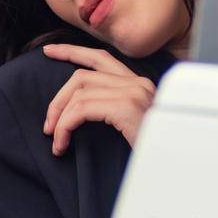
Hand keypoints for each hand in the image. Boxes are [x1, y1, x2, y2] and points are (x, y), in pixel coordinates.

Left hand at [41, 44, 157, 154]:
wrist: (169, 165)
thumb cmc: (149, 151)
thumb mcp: (129, 125)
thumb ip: (109, 109)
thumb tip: (75, 109)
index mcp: (138, 83)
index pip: (101, 57)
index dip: (72, 51)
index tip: (49, 51)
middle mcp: (138, 82)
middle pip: (82, 76)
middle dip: (57, 100)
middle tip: (48, 125)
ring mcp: (134, 92)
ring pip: (79, 94)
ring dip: (60, 119)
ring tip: (56, 140)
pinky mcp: (126, 107)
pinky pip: (82, 109)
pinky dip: (66, 125)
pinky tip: (63, 142)